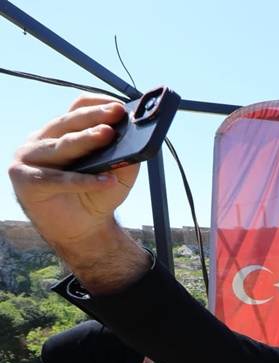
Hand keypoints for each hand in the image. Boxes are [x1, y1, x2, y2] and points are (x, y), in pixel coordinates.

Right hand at [8, 95, 147, 292]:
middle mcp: (43, 140)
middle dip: (95, 117)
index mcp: (63, 132)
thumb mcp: (119, 173)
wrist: (83, 229)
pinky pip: (58, 179)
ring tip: (108, 134)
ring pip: (61, 146)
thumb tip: (139, 138)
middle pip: (69, 122)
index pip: (77, 108)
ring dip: (85, 139)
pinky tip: (106, 181)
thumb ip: (127, 154)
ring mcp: (29, 158)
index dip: (97, 104)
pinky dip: (83, 181)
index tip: (119, 106)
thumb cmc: (98, 195)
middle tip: (116, 113)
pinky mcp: (26, 180)